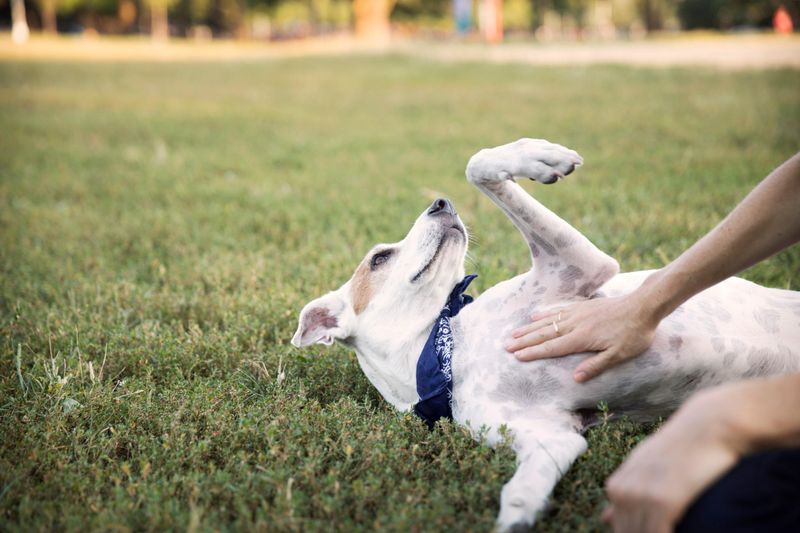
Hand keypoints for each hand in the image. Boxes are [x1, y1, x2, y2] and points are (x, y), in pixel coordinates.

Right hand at [504, 293, 658, 382]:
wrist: (644, 306)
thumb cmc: (634, 334)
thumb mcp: (619, 355)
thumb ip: (596, 365)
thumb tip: (575, 377)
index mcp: (582, 338)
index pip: (552, 347)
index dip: (533, 352)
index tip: (517, 356)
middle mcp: (575, 324)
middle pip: (544, 334)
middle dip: (524, 341)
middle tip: (506, 346)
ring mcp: (577, 313)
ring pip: (547, 321)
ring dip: (529, 328)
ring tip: (513, 333)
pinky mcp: (582, 306)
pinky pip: (557, 310)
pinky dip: (544, 314)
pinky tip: (535, 316)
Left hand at [602, 389, 741, 532]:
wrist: (707, 427)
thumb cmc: (679, 448)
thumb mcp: (643, 466)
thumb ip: (624, 492)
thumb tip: (604, 518)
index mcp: (617, 486)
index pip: (618, 527)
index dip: (633, 532)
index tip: (651, 528)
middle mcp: (624, 491)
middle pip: (627, 532)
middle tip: (663, 526)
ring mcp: (642, 496)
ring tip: (672, 527)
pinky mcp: (664, 501)